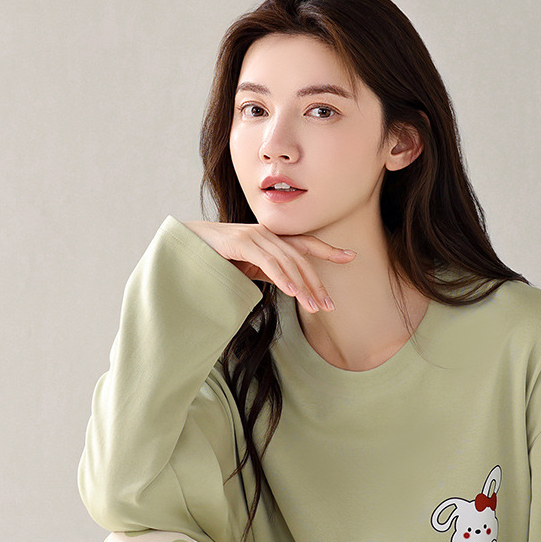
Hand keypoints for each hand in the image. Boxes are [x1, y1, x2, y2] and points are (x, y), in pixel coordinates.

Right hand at [181, 220, 355, 311]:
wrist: (188, 244)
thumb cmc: (219, 256)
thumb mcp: (250, 266)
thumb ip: (270, 272)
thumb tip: (290, 286)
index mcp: (272, 239)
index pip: (306, 244)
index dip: (329, 250)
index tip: (351, 257)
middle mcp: (268, 234)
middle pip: (301, 259)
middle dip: (317, 284)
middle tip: (328, 307)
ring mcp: (256, 237)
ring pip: (288, 263)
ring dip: (302, 287)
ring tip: (313, 307)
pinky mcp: (242, 243)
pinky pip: (268, 262)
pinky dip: (282, 277)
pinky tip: (292, 292)